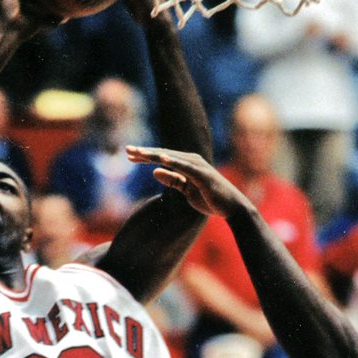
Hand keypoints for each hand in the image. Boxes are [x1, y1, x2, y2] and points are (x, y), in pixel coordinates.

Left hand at [125, 145, 250, 217]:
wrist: (230, 207)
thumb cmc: (209, 198)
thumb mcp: (186, 190)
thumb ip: (172, 180)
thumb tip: (154, 172)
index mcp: (186, 164)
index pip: (161, 158)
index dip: (145, 156)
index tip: (129, 155)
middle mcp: (191, 160)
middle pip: (163, 155)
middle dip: (144, 152)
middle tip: (127, 149)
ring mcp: (197, 166)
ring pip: (171, 158)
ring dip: (154, 155)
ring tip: (138, 153)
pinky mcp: (202, 174)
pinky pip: (185, 167)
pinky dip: (173, 162)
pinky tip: (160, 159)